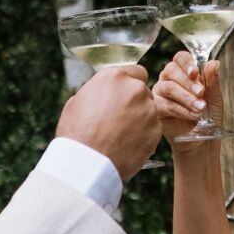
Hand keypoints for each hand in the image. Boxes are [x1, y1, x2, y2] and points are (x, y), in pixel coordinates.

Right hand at [55, 64, 164, 179]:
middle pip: (143, 91)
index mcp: (114, 77)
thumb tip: (104, 92)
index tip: (124, 95)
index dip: (130, 84)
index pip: (136, 71)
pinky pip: (153, 128)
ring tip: (121, 134)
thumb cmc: (77, 132)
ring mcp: (148, 109)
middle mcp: (135, 89)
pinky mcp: (156, 130)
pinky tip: (128, 143)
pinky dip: (145, 134)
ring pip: (149, 109)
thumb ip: (98, 91)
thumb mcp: (78, 101)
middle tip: (120, 118)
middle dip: (135, 101)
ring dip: (141, 118)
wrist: (87, 161)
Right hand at [151, 50, 222, 153]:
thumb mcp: (215, 97)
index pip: (180, 58)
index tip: (195, 73)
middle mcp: (169, 79)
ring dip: (187, 97)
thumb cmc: (208, 115)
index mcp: (184, 71)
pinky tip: (193, 115)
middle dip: (188, 82)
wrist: (203, 139)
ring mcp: (160, 92)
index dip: (187, 63)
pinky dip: (181, 110)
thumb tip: (213, 62)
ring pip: (168, 87)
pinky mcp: (156, 108)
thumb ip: (212, 80)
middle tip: (201, 93)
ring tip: (200, 108)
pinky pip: (165, 104)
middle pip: (171, 69)